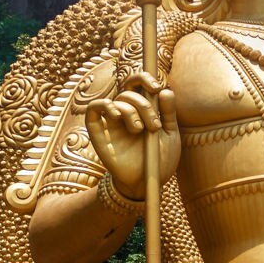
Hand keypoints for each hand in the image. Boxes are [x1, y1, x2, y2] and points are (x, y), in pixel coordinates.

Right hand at [84, 73, 181, 200]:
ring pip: (117, 101)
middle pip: (129, 93)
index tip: (156, 87)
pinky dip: (104, 106)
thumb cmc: (159, 160)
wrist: (147, 183)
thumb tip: (165, 91)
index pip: (138, 84)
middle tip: (154, 126)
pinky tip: (116, 116)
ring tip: (140, 130)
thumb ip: (168, 113)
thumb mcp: (170, 135)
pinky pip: (93, 110)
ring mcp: (112, 123)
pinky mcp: (98, 133)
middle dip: (145, 105)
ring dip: (131, 112)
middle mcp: (126, 113)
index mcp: (143, 110)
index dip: (144, 79)